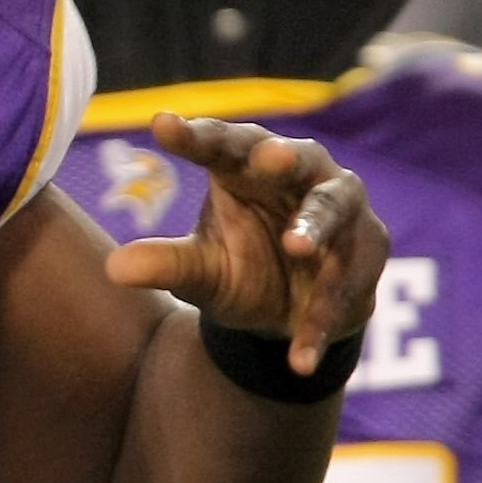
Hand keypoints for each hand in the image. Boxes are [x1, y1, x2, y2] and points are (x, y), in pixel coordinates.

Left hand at [105, 114, 386, 374]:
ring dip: (316, 227)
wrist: (294, 319)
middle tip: (269, 159)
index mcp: (247, 168)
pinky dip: (322, 317)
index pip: (221, 144)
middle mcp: (300, 175)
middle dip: (284, 157)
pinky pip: (347, 282)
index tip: (161, 125)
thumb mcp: (202, 273)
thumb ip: (169, 264)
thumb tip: (114, 270)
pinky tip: (299, 358)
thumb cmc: (243, 272)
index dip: (195, 135)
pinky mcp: (368, 251)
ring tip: (296, 248)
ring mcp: (341, 208)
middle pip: (296, 156)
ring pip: (334, 209)